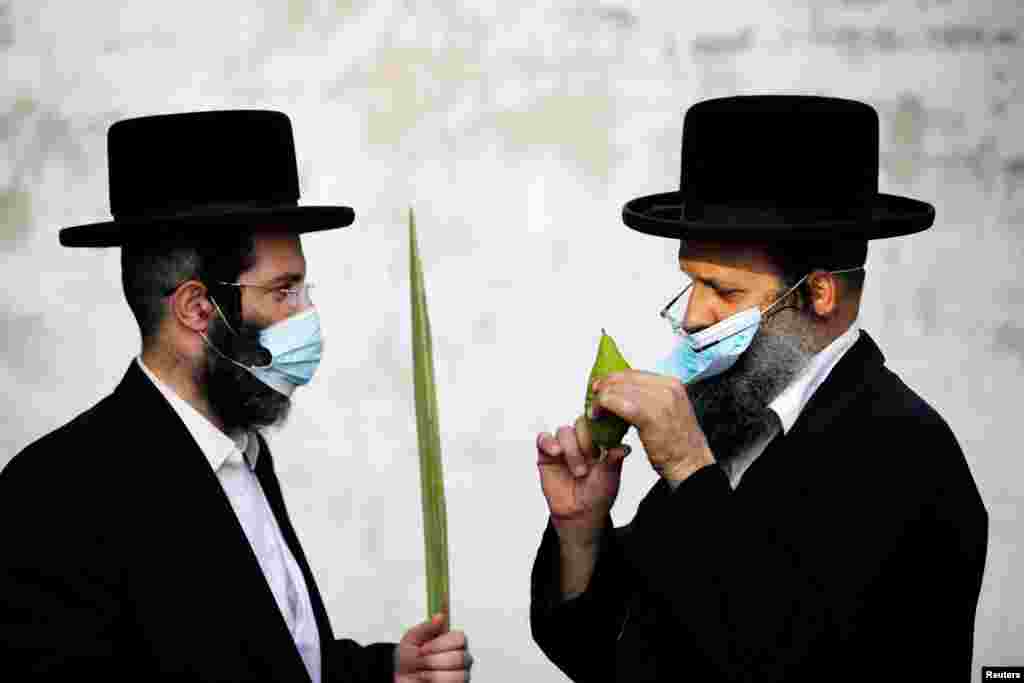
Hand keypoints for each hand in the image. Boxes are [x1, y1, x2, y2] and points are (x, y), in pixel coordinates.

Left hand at [395, 613, 471, 682]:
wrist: (400, 676)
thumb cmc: (406, 658)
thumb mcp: (411, 639)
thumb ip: (426, 628)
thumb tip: (439, 617)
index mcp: (450, 641)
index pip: (460, 638)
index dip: (441, 644)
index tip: (424, 648)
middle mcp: (458, 656)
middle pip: (460, 657)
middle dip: (434, 660)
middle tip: (421, 661)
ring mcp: (458, 673)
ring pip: (459, 674)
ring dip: (435, 674)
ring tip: (422, 672)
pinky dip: (437, 682)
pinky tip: (426, 679)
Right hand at [536, 417, 631, 546]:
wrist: (579, 514)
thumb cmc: (597, 494)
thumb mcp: (610, 478)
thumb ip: (614, 461)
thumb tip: (624, 448)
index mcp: (600, 441)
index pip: (599, 424)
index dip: (601, 430)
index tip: (604, 443)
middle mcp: (582, 439)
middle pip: (581, 424)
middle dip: (586, 440)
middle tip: (591, 458)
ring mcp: (564, 445)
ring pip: (564, 432)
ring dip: (571, 449)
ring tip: (579, 471)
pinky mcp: (547, 453)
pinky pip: (544, 439)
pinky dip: (549, 443)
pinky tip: (556, 452)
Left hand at [591, 370, 714, 483]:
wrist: (691, 466)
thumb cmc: (679, 446)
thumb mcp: (668, 412)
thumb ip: (649, 399)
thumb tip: (623, 392)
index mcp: (672, 384)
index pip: (633, 373)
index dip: (612, 379)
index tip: (600, 388)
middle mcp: (667, 388)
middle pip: (623, 378)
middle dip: (604, 387)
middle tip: (593, 399)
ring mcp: (660, 400)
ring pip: (616, 389)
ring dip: (600, 399)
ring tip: (595, 411)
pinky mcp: (650, 415)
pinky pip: (616, 403)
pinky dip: (602, 407)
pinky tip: (597, 417)